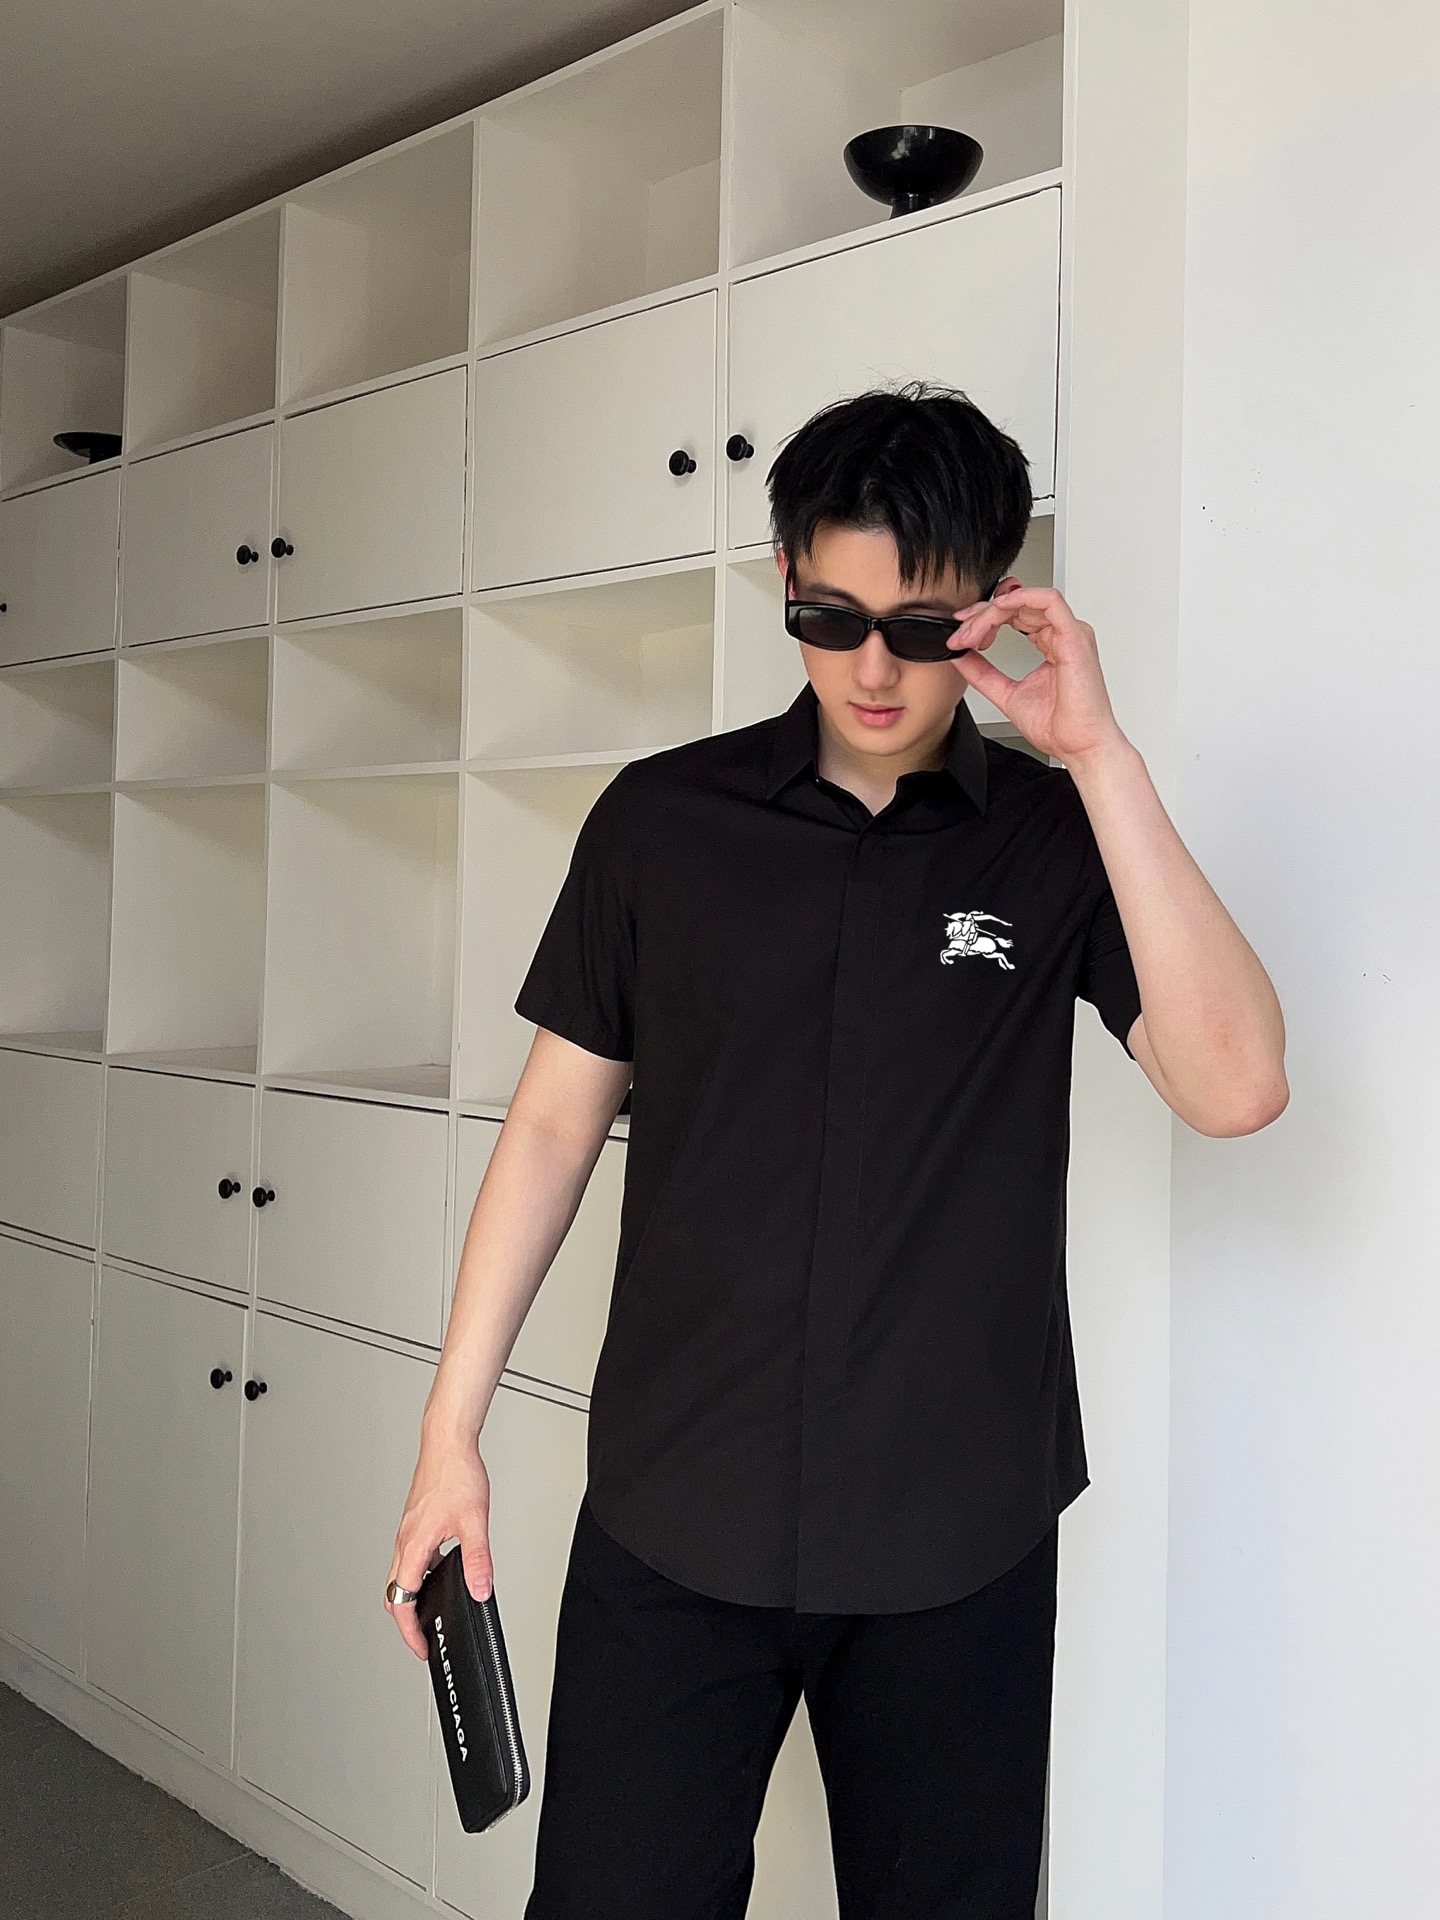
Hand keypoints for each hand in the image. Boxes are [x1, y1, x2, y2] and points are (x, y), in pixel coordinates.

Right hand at [384, 1436, 493, 1658]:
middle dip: (407, 1621)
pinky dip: (419, 1574)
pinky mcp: (415, 1522)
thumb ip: (478, 1559)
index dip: (410, 1631)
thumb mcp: (474, 1522)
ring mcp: (407, 1531)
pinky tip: (440, 1569)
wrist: (448, 1443)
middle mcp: (405, 1540)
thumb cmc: (456, 1474)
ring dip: (412, 1597)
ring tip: (431, 1610)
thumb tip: (480, 1589)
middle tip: (423, 1636)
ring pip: (400, 1575)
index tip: (422, 1647)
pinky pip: (410, 1558)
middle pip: (395, 1593)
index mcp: (413, 1545)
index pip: (402, 1602)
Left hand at [945, 579, 1125, 766]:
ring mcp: (1070, 633)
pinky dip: (1021, 598)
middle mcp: (1062, 634)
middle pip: (1017, 605)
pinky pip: (1049, 601)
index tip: (960, 635)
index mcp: (1051, 643)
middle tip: (960, 635)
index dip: (983, 619)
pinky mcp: (1075, 637)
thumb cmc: (1058, 726)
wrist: (1080, 746)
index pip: (1014, 615)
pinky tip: (998, 609)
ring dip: (992, 612)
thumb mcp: (1005, 693)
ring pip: (1026, 601)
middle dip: (981, 615)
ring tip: (972, 633)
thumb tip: (960, 656)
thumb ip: (982, 673)